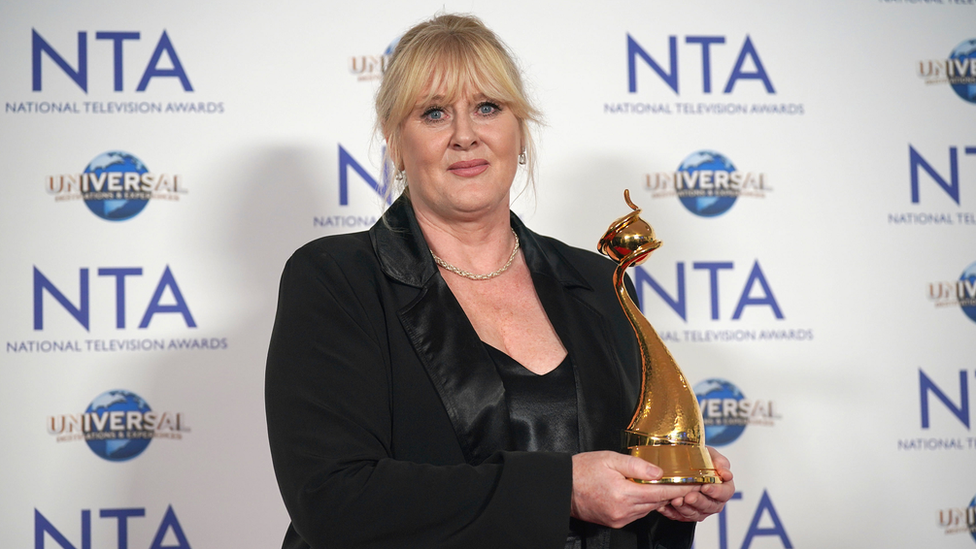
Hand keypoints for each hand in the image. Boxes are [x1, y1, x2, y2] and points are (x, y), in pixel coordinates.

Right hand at [570, 451, 699, 527]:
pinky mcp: (615, 522)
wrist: (561, 488)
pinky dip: (642, 503)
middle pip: (656, 502)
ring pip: (647, 508)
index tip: (694, 485)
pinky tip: (641, 492)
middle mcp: (623, 510)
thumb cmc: (582, 470)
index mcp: (623, 493)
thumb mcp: (609, 459)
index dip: (680, 489)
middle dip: (670, 493)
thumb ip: (636, 465)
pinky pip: (636, 513)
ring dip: (655, 498)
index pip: (660, 493)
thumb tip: (659, 472)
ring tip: (662, 485)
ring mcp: (619, 519)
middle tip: (683, 482)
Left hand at [656, 446, 735, 521]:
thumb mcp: (712, 456)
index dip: (716, 491)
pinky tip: (665, 506)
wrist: (685, 463)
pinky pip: (680, 516)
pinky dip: (672, 512)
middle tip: (689, 496)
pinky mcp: (687, 514)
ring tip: (676, 500)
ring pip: (695, 514)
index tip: (706, 487)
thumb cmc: (702, 459)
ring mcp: (701, 510)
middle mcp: (714, 502)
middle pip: (710, 506)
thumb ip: (720, 463)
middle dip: (698, 501)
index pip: (725, 493)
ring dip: (685, 508)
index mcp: (723, 488)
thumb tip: (726, 473)